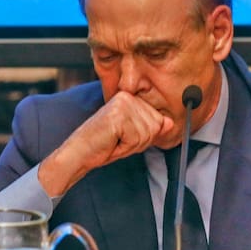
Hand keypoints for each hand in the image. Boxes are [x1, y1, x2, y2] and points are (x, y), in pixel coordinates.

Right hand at [38, 92, 173, 194]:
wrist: (80, 153)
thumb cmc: (104, 145)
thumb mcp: (134, 137)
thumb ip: (152, 129)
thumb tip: (170, 123)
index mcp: (131, 98)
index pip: (158, 120)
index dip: (144, 137)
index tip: (125, 137)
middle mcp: (128, 97)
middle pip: (155, 126)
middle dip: (139, 141)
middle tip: (119, 140)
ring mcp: (122, 103)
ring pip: (148, 133)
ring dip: (132, 145)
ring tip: (115, 141)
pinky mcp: (118, 114)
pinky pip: (137, 137)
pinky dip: (125, 147)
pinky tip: (112, 141)